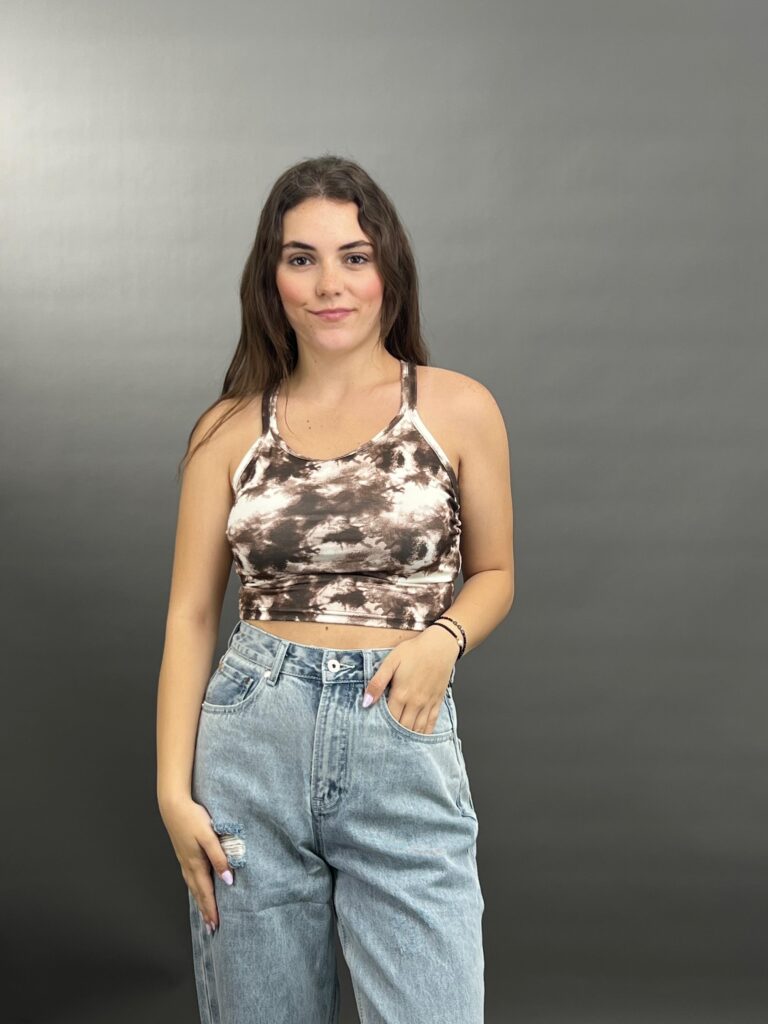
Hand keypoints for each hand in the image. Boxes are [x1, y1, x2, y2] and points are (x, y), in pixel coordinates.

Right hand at [158, 795, 234, 933]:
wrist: (173, 805)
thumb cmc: (192, 818)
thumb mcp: (209, 836)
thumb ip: (219, 857)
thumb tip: (228, 880)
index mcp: (196, 864)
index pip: (206, 892)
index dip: (212, 909)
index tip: (216, 925)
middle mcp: (188, 865)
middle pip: (198, 893)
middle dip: (205, 910)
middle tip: (211, 928)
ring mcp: (184, 860)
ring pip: (193, 886)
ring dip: (199, 901)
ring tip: (204, 913)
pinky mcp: (183, 853)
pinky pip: (189, 877)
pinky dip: (194, 888)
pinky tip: (196, 888)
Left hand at [362, 625, 458, 733]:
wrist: (440, 645)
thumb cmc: (414, 651)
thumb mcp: (391, 661)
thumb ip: (377, 682)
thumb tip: (365, 702)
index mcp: (401, 694)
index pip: (388, 719)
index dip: (380, 728)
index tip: (373, 734)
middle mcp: (415, 703)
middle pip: (403, 728)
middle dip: (393, 736)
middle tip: (384, 743)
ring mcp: (428, 703)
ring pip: (417, 728)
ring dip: (408, 738)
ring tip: (399, 745)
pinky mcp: (438, 701)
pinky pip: (431, 723)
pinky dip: (425, 733)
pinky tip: (419, 738)